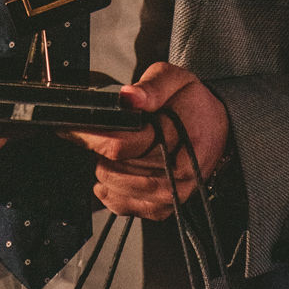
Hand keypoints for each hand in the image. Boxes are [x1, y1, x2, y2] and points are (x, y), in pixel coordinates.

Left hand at [67, 62, 229, 220]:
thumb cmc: (192, 102)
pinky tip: (107, 180)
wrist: (217, 126)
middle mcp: (180, 173)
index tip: (71, 128)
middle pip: (120, 172)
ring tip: (99, 156)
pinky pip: (130, 209)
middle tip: (85, 138)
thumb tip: (128, 97)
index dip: (94, 137)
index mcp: (181, 137)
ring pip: (123, 194)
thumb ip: (151, 87)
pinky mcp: (166, 207)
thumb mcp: (174, 79)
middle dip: (97, 154)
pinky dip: (112, 196)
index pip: (125, 146)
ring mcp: (174, 194)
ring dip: (104, 176)